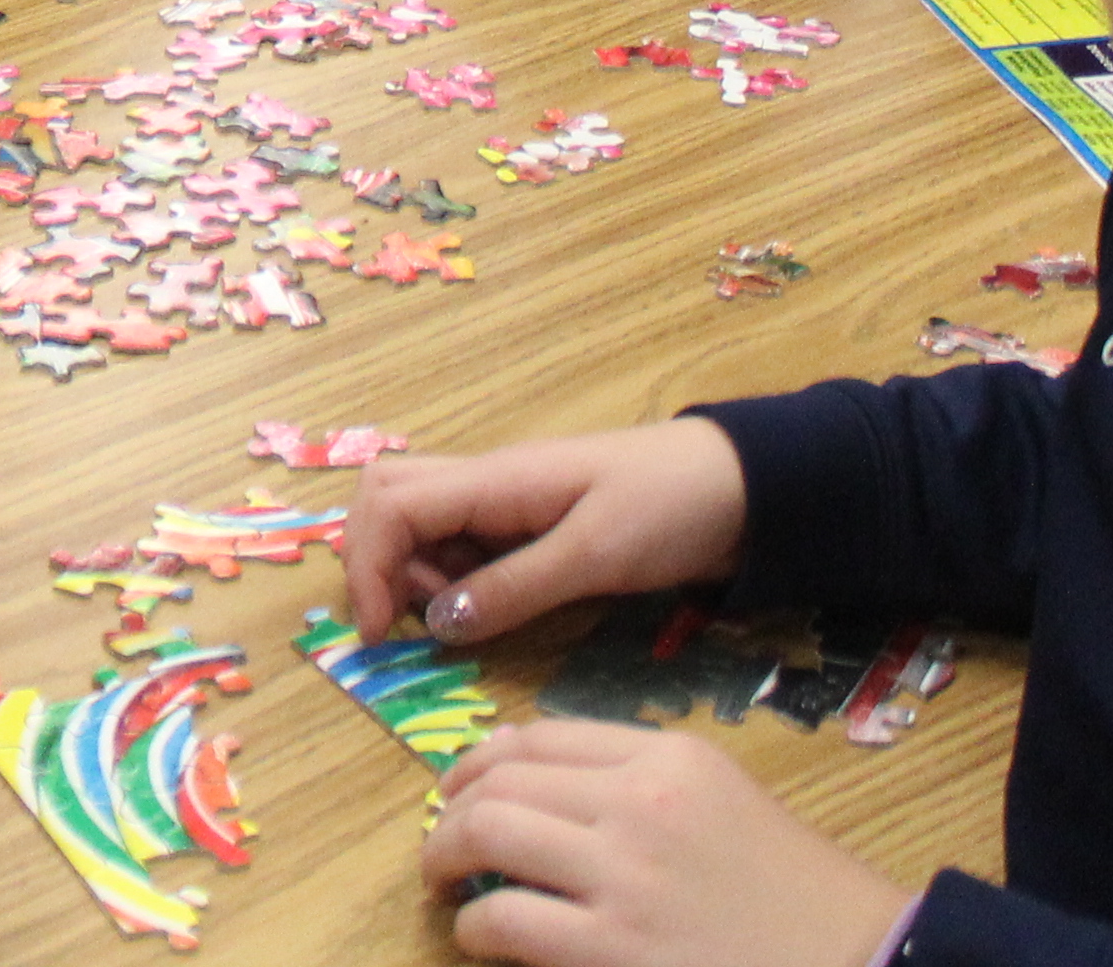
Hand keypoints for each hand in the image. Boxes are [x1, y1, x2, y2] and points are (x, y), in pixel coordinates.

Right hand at [335, 420, 747, 645]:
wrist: (742, 487)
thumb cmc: (671, 507)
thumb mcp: (595, 555)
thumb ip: (514, 587)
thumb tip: (437, 623)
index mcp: (495, 478)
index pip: (391, 504)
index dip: (369, 566)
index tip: (380, 634)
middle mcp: (487, 482)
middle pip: (389, 497)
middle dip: (376, 559)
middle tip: (406, 624)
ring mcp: (506, 501)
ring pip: (421, 522)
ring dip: (415, 572)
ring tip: (456, 622)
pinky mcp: (530, 524)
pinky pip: (463, 543)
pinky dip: (453, 578)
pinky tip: (485, 609)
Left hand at [424, 721, 911, 966]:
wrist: (861, 961)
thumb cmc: (795, 895)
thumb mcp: (724, 803)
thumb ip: (642, 784)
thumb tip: (541, 787)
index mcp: (671, 757)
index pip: (542, 736)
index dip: (483, 760)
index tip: (464, 786)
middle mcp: (641, 802)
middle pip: (502, 779)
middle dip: (454, 808)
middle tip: (444, 841)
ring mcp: (625, 876)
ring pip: (488, 834)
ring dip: (446, 858)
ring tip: (444, 883)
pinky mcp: (612, 949)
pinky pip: (502, 919)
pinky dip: (475, 927)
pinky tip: (483, 936)